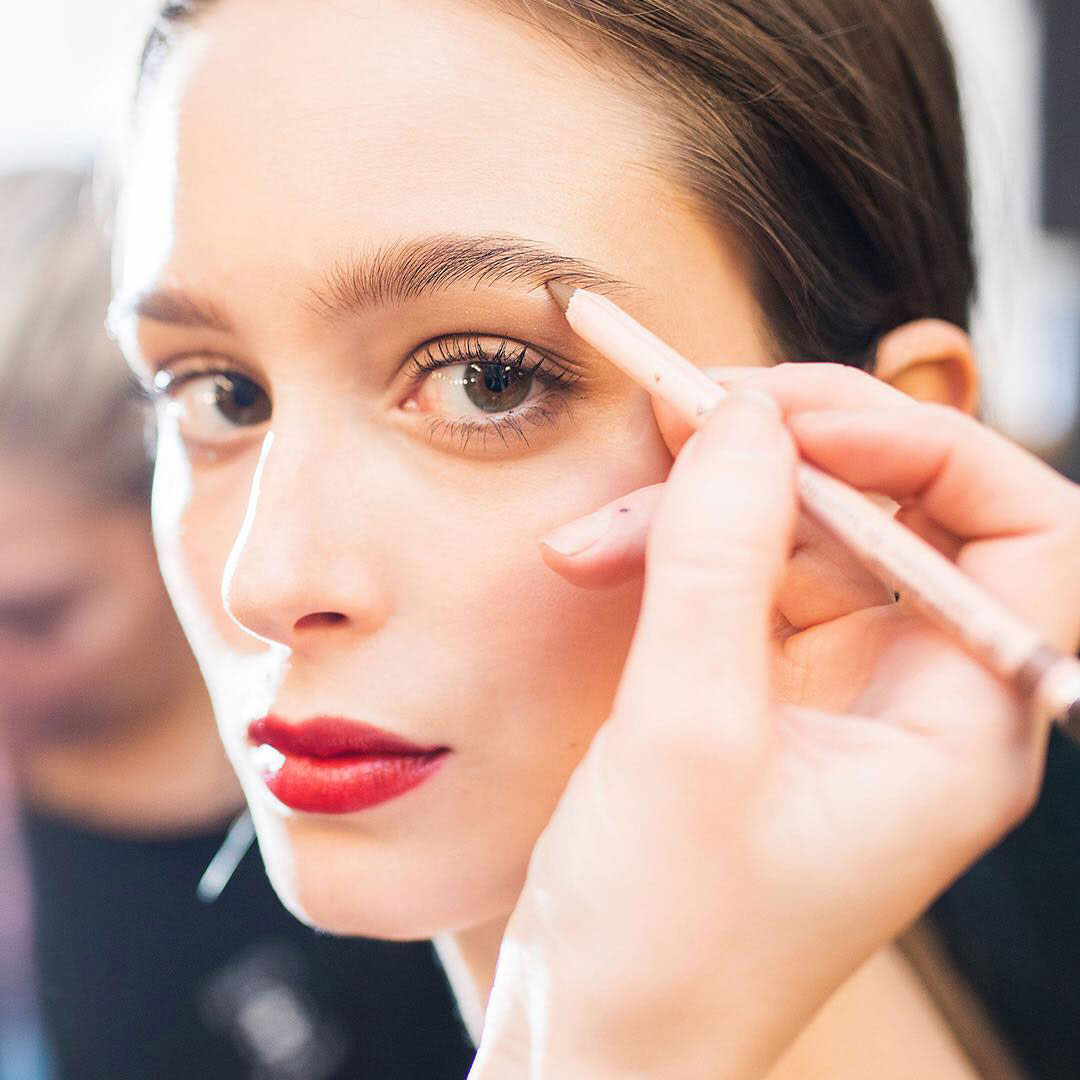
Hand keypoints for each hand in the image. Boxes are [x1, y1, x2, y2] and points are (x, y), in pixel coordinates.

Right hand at [470, 364, 1079, 1078]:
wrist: (599, 1040)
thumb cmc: (663, 938)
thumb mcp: (685, 734)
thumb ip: (718, 559)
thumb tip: (740, 416)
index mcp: (962, 728)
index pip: (1024, 531)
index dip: (924, 450)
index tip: (793, 421)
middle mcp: (919, 701)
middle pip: (899, 513)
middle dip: (787, 456)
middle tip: (685, 413)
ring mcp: (839, 693)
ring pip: (801, 536)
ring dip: (698, 510)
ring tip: (592, 533)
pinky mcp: (765, 693)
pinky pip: (742, 578)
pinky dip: (672, 551)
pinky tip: (598, 557)